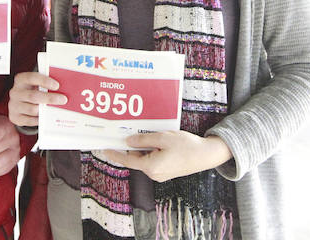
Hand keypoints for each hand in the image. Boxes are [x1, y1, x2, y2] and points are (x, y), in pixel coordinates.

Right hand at [7, 71, 66, 126]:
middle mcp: (15, 92)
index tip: (57, 85)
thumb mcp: (36, 84)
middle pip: (33, 96)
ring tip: (56, 109)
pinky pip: (30, 120)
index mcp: (20, 80)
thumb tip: (63, 89)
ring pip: (32, 109)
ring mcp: (13, 105)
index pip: (31, 78)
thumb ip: (45, 85)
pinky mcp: (15, 117)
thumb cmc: (32, 90)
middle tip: (63, 99)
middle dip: (50, 98)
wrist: (20, 102)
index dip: (44, 81)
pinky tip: (46, 116)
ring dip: (46, 110)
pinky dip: (40, 119)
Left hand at [102, 131, 231, 182]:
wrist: (206, 155)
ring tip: (136, 135)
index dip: (115, 153)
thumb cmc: (187, 146)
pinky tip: (150, 142)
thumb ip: (144, 140)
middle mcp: (154, 173)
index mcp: (151, 166)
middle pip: (135, 159)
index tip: (104, 149)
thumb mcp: (163, 138)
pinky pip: (152, 161)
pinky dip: (148, 152)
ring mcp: (160, 174)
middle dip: (127, 148)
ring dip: (139, 149)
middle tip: (118, 136)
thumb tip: (128, 141)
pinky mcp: (166, 171)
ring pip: (143, 160)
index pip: (127, 160)